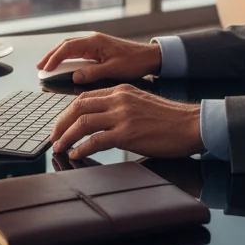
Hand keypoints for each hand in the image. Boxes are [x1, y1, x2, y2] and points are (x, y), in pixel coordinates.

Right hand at [36, 32, 161, 84]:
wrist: (150, 57)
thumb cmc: (134, 62)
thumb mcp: (113, 70)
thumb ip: (92, 72)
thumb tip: (75, 76)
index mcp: (95, 42)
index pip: (68, 48)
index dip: (54, 58)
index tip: (45, 68)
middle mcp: (93, 40)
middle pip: (66, 45)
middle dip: (51, 55)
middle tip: (39, 67)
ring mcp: (95, 44)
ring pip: (71, 48)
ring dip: (58, 56)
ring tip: (47, 67)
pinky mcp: (99, 50)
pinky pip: (79, 52)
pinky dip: (68, 58)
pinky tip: (64, 66)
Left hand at [50, 84, 202, 159]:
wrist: (190, 124)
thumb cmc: (169, 118)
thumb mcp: (140, 103)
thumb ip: (120, 107)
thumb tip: (102, 121)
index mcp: (120, 90)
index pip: (85, 97)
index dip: (68, 111)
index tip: (61, 123)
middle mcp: (118, 99)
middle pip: (78, 107)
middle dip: (61, 122)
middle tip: (54, 135)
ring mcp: (122, 115)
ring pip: (83, 122)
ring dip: (67, 136)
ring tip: (59, 146)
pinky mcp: (127, 133)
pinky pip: (96, 140)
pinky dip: (82, 148)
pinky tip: (76, 154)